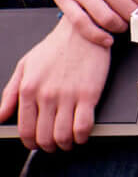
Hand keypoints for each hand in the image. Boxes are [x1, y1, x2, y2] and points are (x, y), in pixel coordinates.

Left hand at [0, 16, 111, 150]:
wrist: (84, 30)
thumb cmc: (56, 47)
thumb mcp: (25, 66)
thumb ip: (10, 93)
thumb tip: (1, 116)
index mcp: (28, 89)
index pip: (26, 130)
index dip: (31, 143)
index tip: (37, 143)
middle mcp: (46, 95)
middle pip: (44, 136)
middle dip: (48, 146)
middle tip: (54, 145)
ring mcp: (68, 95)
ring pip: (63, 136)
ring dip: (65, 145)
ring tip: (68, 142)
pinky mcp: (89, 94)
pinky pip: (83, 126)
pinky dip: (82, 137)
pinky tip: (82, 134)